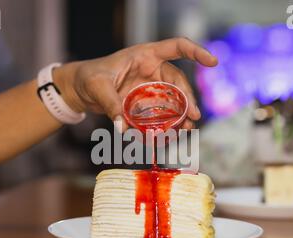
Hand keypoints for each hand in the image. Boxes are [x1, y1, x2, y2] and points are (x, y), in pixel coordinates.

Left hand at [54, 37, 217, 131]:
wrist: (80, 90)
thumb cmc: (88, 78)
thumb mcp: (97, 87)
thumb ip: (111, 105)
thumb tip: (123, 128)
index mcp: (145, 55)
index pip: (176, 47)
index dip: (196, 52)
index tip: (212, 62)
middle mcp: (152, 69)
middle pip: (177, 82)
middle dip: (188, 99)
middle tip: (193, 117)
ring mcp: (150, 87)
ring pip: (173, 99)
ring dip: (181, 114)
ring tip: (187, 129)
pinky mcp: (145, 102)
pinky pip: (161, 112)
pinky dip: (166, 123)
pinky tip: (169, 134)